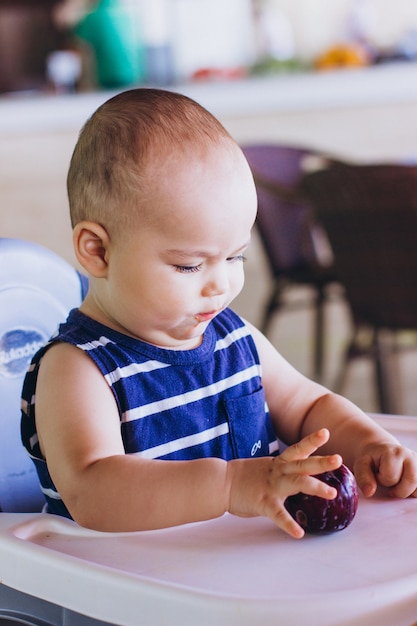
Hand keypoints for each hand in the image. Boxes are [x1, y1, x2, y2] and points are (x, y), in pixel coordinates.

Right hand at [226, 428, 341, 538]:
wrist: (220, 482)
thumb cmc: (245, 476)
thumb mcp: (267, 468)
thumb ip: (285, 470)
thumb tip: (302, 474)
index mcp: (279, 463)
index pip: (298, 449)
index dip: (312, 441)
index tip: (325, 432)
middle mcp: (278, 471)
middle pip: (303, 464)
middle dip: (321, 462)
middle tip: (339, 459)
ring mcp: (271, 486)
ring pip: (296, 483)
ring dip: (315, 487)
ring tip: (332, 493)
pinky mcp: (263, 502)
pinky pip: (278, 514)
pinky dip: (289, 524)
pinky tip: (299, 533)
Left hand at [353, 441, 416, 497]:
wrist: (381, 451)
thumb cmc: (372, 459)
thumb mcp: (361, 465)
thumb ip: (363, 477)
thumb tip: (369, 492)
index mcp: (394, 453)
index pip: (391, 476)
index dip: (382, 479)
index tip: (378, 474)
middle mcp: (411, 456)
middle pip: (411, 481)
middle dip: (397, 488)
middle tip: (388, 482)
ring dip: (407, 490)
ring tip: (397, 482)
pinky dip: (413, 491)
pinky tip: (405, 485)